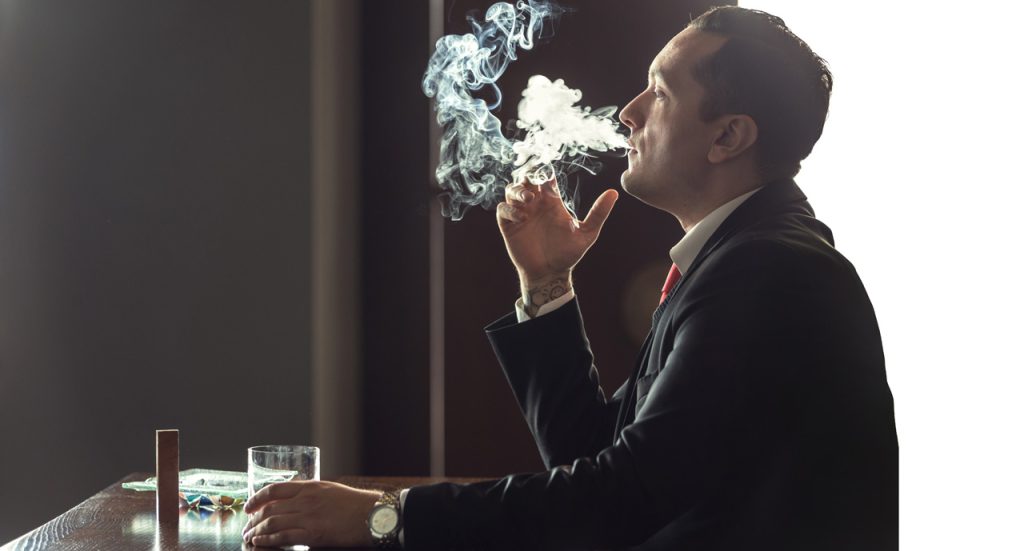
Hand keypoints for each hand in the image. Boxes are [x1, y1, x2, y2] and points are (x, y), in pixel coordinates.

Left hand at [242, 480, 380, 547]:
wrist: (373, 515)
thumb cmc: (356, 505)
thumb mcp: (330, 491)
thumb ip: (312, 495)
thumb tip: (295, 503)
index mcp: (310, 487)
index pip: (275, 489)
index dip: (257, 498)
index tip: (249, 505)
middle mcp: (306, 499)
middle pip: (269, 507)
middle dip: (253, 518)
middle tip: (246, 526)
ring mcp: (309, 516)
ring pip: (272, 522)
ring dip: (256, 530)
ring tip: (249, 536)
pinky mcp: (313, 533)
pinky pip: (283, 536)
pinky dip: (268, 539)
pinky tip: (260, 542)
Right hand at [497, 179, 617, 305]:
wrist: (551, 273)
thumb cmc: (568, 254)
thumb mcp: (587, 233)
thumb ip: (598, 213)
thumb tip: (614, 192)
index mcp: (552, 201)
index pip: (545, 176)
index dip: (544, 170)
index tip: (549, 176)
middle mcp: (535, 204)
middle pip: (525, 179)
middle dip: (528, 176)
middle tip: (535, 184)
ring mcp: (521, 214)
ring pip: (511, 190)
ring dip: (517, 190)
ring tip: (528, 199)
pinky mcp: (510, 226)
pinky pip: (503, 210)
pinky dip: (509, 209)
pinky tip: (522, 217)